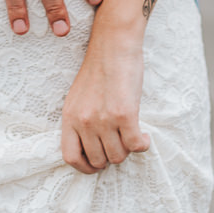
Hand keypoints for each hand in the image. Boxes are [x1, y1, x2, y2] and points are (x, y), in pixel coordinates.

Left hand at [61, 24, 148, 172]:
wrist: (114, 45)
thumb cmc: (99, 70)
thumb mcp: (79, 98)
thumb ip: (81, 121)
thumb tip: (93, 148)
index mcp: (69, 116)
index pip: (70, 157)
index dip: (85, 167)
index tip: (97, 164)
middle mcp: (84, 121)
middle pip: (99, 160)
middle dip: (111, 156)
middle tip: (120, 142)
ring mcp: (104, 119)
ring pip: (118, 156)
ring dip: (127, 149)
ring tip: (131, 134)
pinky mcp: (124, 114)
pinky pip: (136, 145)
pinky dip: (142, 145)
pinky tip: (144, 136)